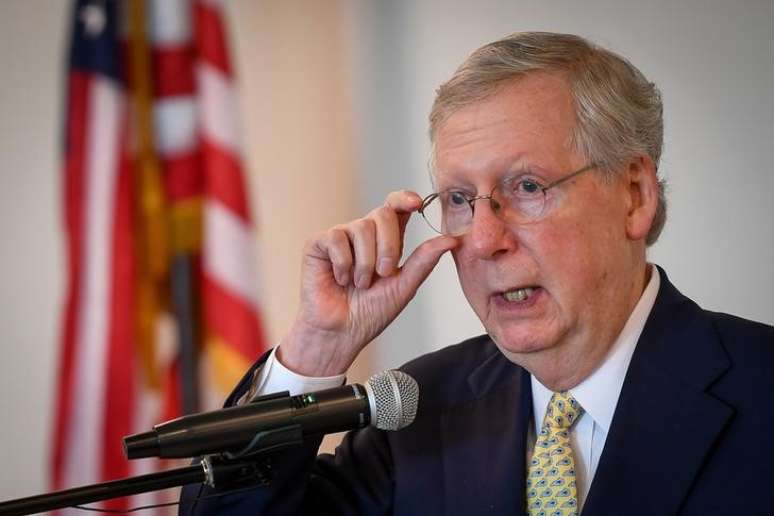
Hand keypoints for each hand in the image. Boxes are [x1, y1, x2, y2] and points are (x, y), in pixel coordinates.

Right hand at [277, 190, 457, 375]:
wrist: (340, 333)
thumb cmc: (370, 313)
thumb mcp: (404, 286)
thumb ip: (424, 261)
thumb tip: (452, 239)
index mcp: (387, 240)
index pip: (397, 206)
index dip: (405, 198)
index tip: (416, 203)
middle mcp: (364, 233)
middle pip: (382, 214)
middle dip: (388, 246)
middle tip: (383, 274)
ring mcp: (341, 236)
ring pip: (360, 227)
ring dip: (365, 263)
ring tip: (360, 284)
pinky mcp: (318, 244)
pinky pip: (336, 238)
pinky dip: (343, 263)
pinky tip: (340, 280)